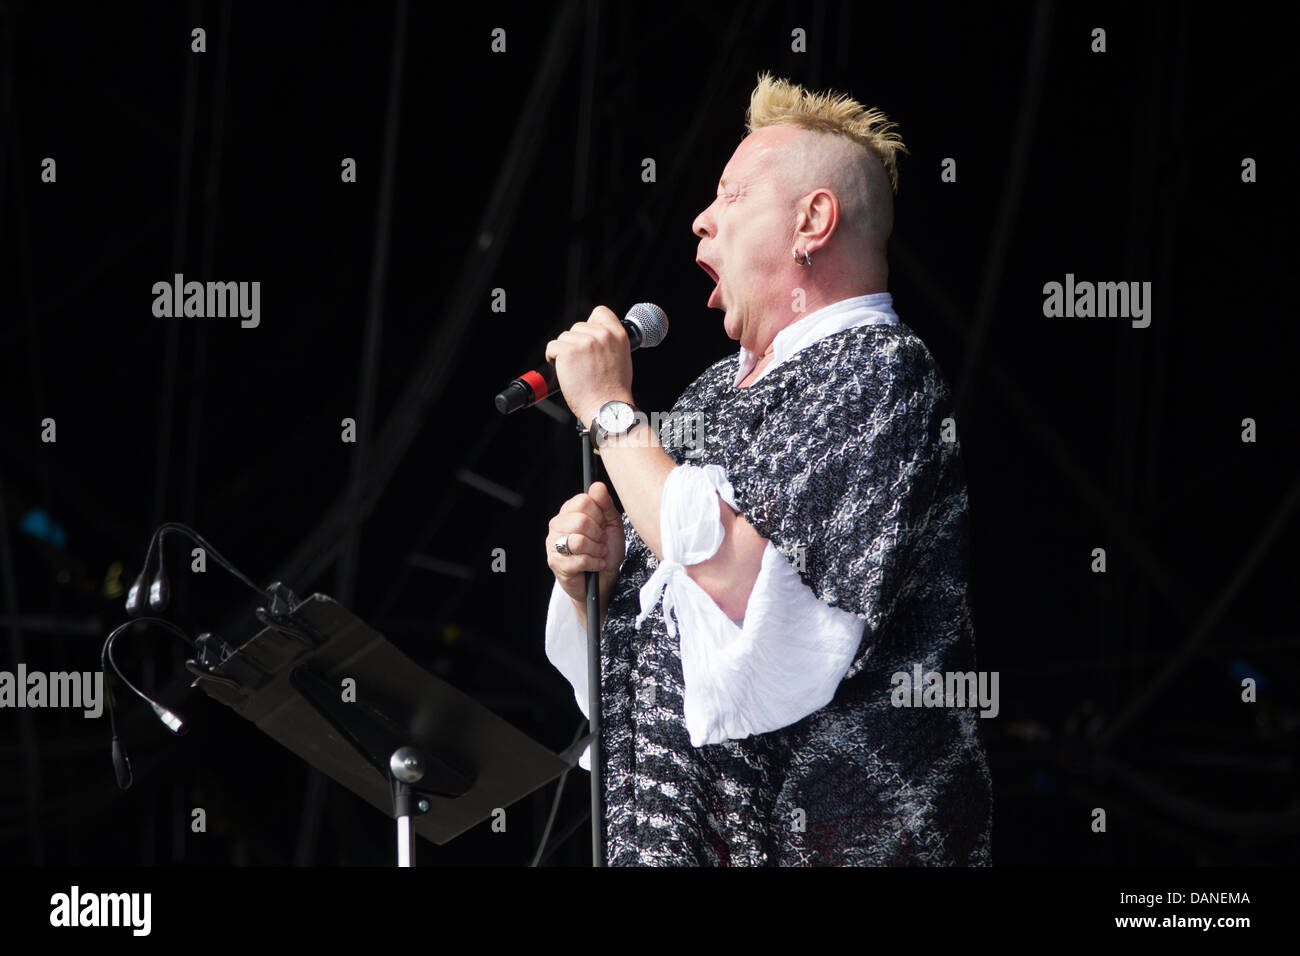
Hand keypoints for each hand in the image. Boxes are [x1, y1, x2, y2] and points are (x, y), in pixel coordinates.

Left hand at [543, 306, 634, 424]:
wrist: (606, 407)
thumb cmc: (613, 391)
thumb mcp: (622, 359)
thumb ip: (610, 344)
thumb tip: (594, 339)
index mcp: (618, 335)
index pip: (600, 312)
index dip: (590, 323)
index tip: (587, 336)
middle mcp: (602, 335)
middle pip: (577, 327)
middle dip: (575, 343)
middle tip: (580, 363)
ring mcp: (584, 342)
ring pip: (563, 338)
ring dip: (564, 352)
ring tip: (574, 370)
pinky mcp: (568, 351)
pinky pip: (552, 347)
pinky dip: (552, 358)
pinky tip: (563, 370)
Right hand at [546, 481, 624, 625]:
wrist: (603, 580)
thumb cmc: (606, 550)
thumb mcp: (611, 524)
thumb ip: (605, 504)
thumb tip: (597, 485)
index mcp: (569, 511)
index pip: (584, 501)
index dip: (599, 514)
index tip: (602, 525)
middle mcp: (558, 525)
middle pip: (581, 521)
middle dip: (598, 535)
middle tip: (601, 542)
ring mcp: (553, 544)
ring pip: (578, 541)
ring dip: (596, 550)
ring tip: (599, 553)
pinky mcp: (555, 563)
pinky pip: (578, 559)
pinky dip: (594, 563)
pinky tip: (596, 565)